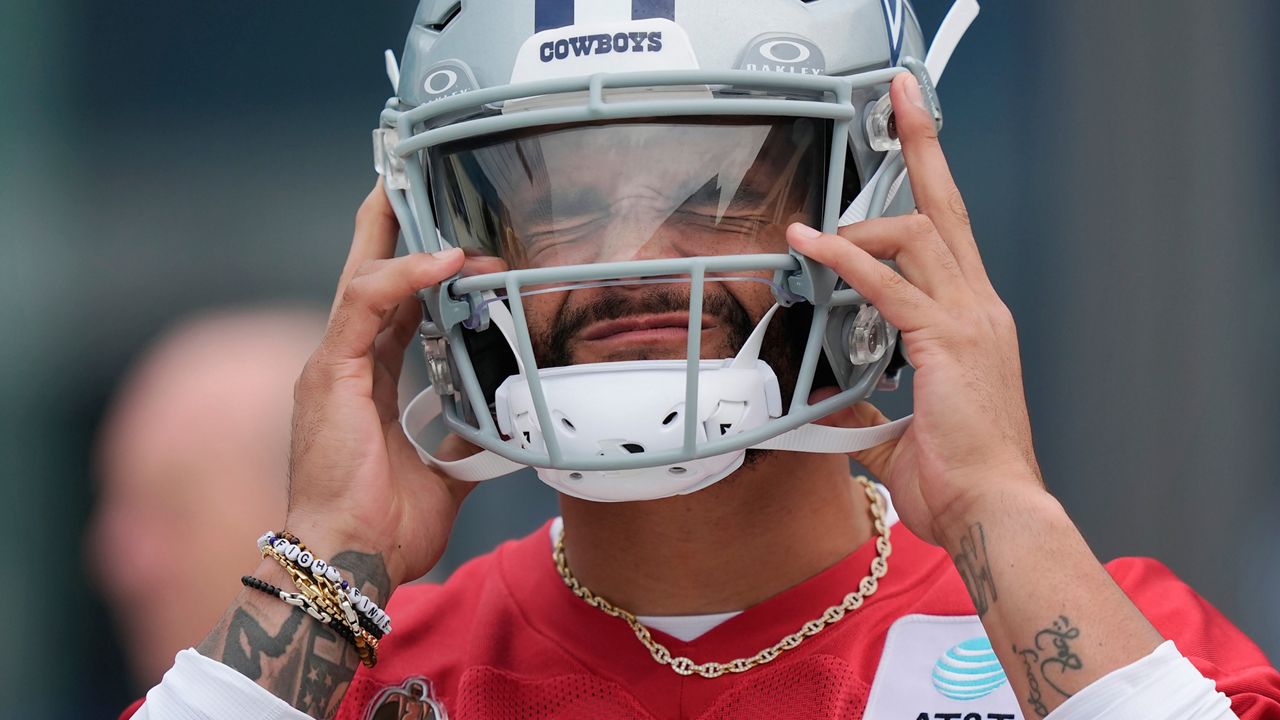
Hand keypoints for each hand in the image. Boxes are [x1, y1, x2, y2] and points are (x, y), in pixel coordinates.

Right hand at [284, 180, 471, 588]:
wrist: (351, 561)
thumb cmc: (386, 525)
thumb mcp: (445, 474)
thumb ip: (467, 441)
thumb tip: (505, 430)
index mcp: (366, 383)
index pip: (389, 307)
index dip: (414, 268)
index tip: (444, 237)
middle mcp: (345, 365)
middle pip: (369, 277)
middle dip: (392, 227)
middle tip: (412, 178)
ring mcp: (332, 366)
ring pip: (363, 276)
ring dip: (402, 236)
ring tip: (427, 195)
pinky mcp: (329, 373)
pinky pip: (363, 305)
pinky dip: (402, 276)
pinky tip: (443, 259)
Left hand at [787, 72, 1042, 545]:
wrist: (995, 514)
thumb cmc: (962, 480)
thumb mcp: (902, 436)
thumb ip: (869, 412)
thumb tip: (830, 409)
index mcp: (975, 323)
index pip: (952, 238)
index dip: (930, 189)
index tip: (912, 148)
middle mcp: (980, 309)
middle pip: (950, 209)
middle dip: (925, 147)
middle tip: (902, 98)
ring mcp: (969, 320)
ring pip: (921, 233)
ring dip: (865, 217)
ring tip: (813, 230)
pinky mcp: (947, 340)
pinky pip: (888, 285)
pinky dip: (847, 260)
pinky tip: (811, 245)